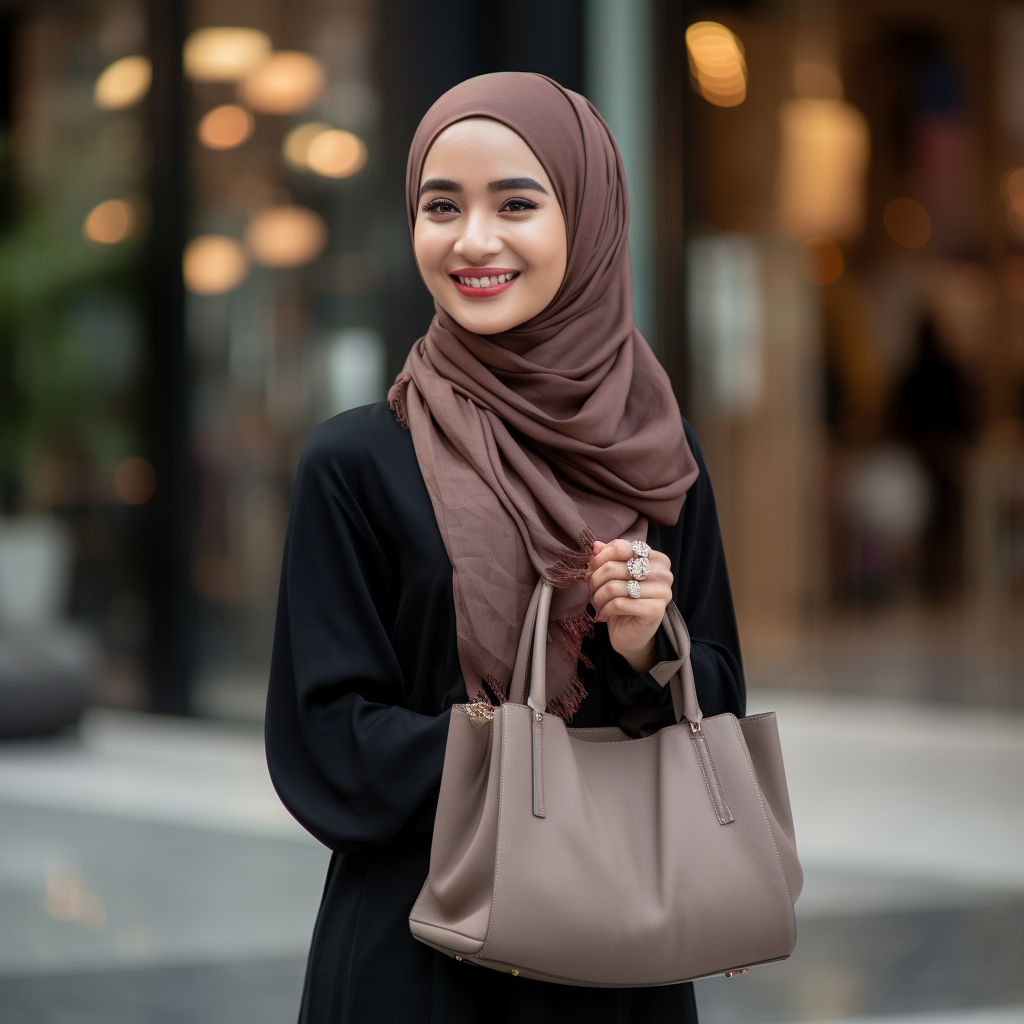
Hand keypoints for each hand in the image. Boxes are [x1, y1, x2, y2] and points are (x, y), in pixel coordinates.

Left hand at [588, 539, 673, 674]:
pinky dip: (604, 610)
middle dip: (595, 580)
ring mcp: (662, 592)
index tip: (591, 570)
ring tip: (596, 604)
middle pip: (615, 567)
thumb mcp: (614, 576)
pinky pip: (619, 604)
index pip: (621, 547)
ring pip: (614, 587)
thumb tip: (596, 545)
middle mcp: (664, 573)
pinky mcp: (655, 611)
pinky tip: (602, 615)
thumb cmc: (623, 600)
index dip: (600, 558)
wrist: (631, 633)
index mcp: (656, 558)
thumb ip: (608, 558)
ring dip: (598, 597)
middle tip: (590, 590)